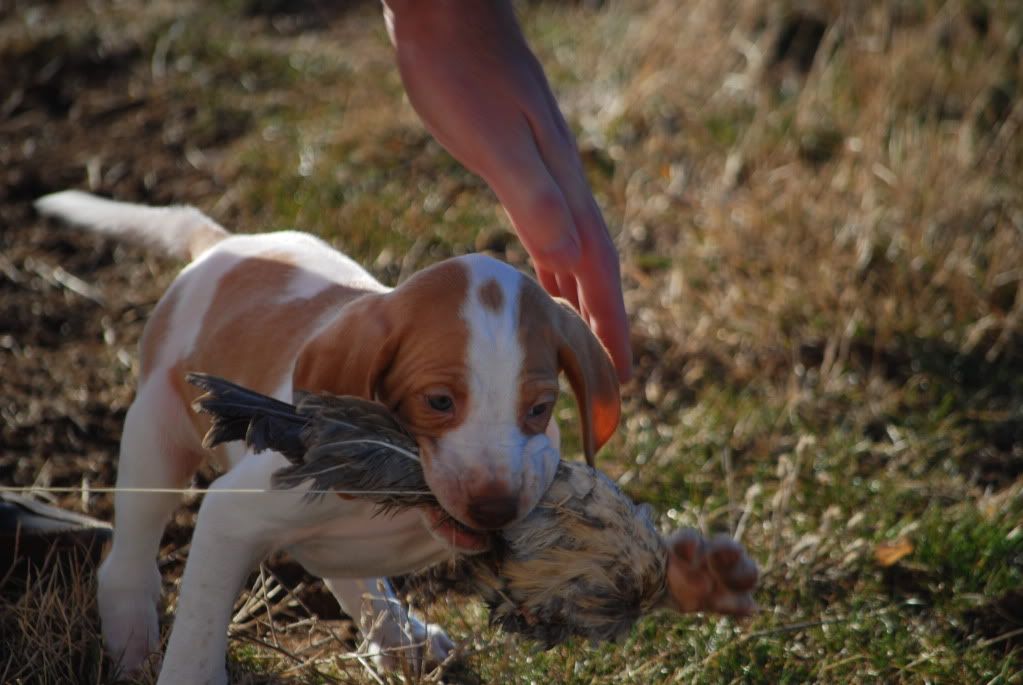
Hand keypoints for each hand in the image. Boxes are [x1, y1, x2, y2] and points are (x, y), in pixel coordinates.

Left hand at [383, 0, 631, 380]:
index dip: (611, 325)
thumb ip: (532, 195)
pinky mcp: (516, 167)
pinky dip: (550, 270)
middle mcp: (560, 189)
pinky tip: (542, 281)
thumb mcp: (495, 138)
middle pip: (593, 272)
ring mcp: (541, 177)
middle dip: (603, 326)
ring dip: (579, 303)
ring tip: (580, 348)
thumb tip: (568, 257)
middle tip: (610, 380)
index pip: (597, 271)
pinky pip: (544, 236)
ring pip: (571, 257)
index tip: (622, 376)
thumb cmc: (464, 72)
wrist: (449, 17)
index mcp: (561, 189)